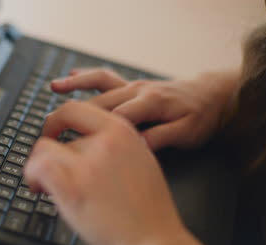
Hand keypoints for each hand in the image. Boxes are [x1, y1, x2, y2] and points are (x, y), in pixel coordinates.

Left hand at [24, 101, 216, 244]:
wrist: (154, 240)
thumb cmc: (147, 209)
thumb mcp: (139, 161)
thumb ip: (112, 146)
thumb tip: (82, 143)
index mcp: (123, 132)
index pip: (77, 108)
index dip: (58, 118)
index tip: (53, 132)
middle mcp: (105, 142)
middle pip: (58, 129)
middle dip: (48, 145)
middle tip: (44, 160)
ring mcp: (89, 164)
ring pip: (44, 148)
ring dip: (40, 164)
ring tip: (46, 184)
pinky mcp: (73, 187)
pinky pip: (38, 166)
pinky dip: (32, 176)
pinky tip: (40, 188)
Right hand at [52, 68, 239, 150]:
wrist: (214, 95)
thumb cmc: (201, 115)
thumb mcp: (187, 133)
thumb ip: (160, 138)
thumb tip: (133, 144)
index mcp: (148, 104)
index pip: (112, 119)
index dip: (89, 134)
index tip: (69, 147)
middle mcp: (137, 91)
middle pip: (98, 103)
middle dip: (72, 114)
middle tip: (50, 130)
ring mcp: (133, 86)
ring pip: (98, 84)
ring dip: (75, 86)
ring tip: (53, 87)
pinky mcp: (133, 85)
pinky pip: (106, 77)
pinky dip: (87, 77)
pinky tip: (73, 77)